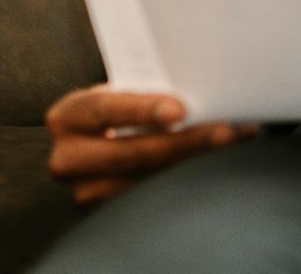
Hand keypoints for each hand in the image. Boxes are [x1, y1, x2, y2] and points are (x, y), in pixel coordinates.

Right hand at [44, 84, 259, 205]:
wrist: (88, 145)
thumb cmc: (111, 111)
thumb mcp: (115, 94)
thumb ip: (142, 92)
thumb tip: (199, 87)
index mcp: (67, 117)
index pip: (103, 109)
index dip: (142, 109)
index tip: (180, 110)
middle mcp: (68, 158)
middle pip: (131, 154)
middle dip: (184, 142)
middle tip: (225, 131)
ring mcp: (86, 191)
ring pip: (146, 181)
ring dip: (195, 161)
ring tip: (233, 141)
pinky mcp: (107, 213)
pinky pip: (153, 197)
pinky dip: (189, 177)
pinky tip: (218, 161)